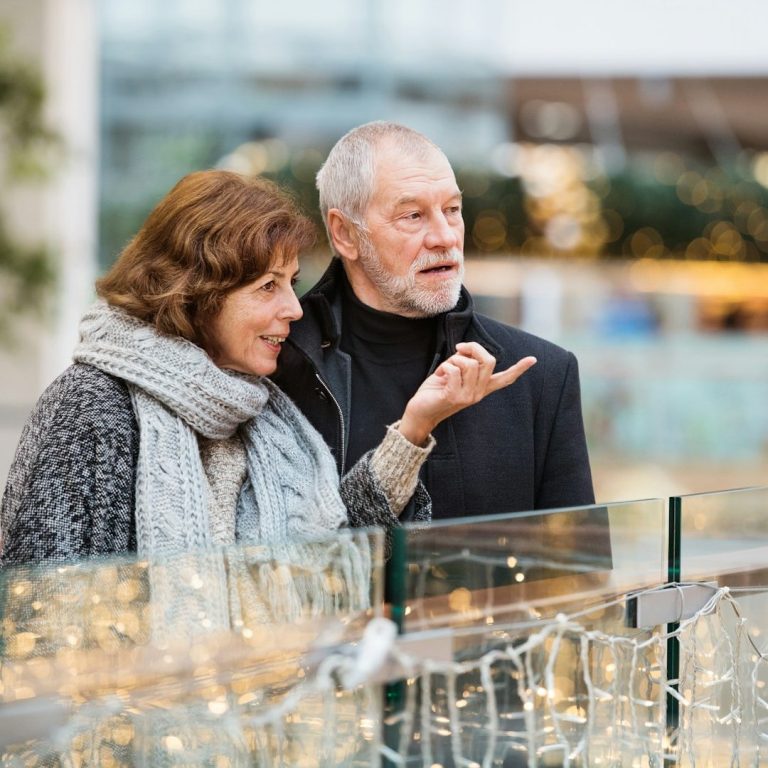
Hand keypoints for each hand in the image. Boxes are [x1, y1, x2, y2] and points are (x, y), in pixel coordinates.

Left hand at [398, 342, 536, 445]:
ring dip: (453, 359)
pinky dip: (444, 367)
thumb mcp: (453, 372)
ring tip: (444, 370)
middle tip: (458, 349)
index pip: (505, 379)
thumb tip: (468, 350)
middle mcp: (479, 393)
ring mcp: (468, 397)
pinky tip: (439, 376)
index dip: (519, 368)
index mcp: (481, 388)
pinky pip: (454, 369)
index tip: (533, 359)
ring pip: (470, 364)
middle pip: (489, 360)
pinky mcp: (454, 397)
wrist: (420, 412)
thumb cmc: (435, 391)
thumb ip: (464, 362)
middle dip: (473, 347)